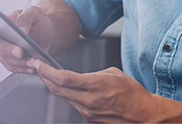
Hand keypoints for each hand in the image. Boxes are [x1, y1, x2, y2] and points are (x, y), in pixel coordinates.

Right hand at [0, 5, 54, 73]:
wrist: (47, 33)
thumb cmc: (37, 20)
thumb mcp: (35, 12)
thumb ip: (26, 18)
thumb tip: (21, 30)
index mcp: (3, 21)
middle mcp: (1, 36)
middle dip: (7, 49)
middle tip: (20, 51)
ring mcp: (6, 50)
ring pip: (5, 59)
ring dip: (19, 62)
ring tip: (32, 61)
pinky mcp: (13, 61)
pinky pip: (14, 68)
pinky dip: (23, 69)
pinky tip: (32, 67)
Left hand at [32, 60, 156, 122]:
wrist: (143, 114)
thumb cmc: (132, 93)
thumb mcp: (112, 73)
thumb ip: (92, 73)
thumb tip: (80, 76)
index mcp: (95, 85)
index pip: (63, 79)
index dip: (47, 71)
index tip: (39, 63)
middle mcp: (89, 101)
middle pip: (57, 89)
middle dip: (44, 77)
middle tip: (38, 67)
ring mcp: (88, 112)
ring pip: (63, 97)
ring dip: (53, 86)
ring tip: (48, 75)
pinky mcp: (89, 118)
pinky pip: (73, 104)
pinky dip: (66, 95)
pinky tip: (66, 88)